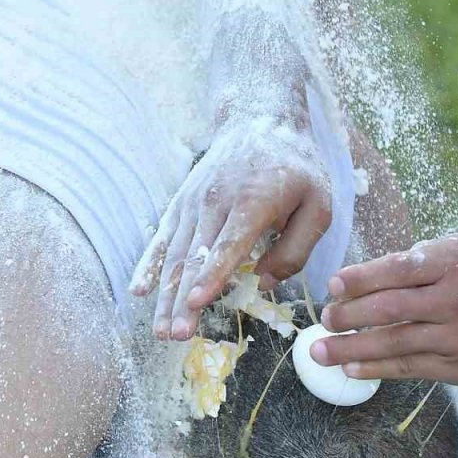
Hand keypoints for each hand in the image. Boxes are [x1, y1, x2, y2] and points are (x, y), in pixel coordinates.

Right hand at [129, 121, 332, 339]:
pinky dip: (149, 265)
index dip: (211, 275)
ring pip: (175, 255)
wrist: (259, 121)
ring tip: (161, 332)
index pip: (228, 244)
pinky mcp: (182, 204)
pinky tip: (138, 290)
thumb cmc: (296, 168)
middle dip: (182, 300)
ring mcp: (193, 202)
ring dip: (165, 295)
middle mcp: (216, 201)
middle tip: (175, 336)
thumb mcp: (319, 204)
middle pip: (195, 258)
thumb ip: (297, 247)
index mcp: (254, 201)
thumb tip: (266, 282)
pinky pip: (162, 238)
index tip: (196, 302)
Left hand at [317, 235, 457, 383]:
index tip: (333, 284)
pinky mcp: (456, 366)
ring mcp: (455, 336)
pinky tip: (350, 368)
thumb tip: (359, 278)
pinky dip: (376, 368)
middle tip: (325, 318)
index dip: (362, 277)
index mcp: (449, 264)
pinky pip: (408, 367)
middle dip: (351, 314)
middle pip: (392, 308)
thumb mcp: (455, 250)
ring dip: (352, 348)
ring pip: (396, 342)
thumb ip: (414, 261)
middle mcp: (453, 300)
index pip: (399, 269)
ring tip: (321, 351)